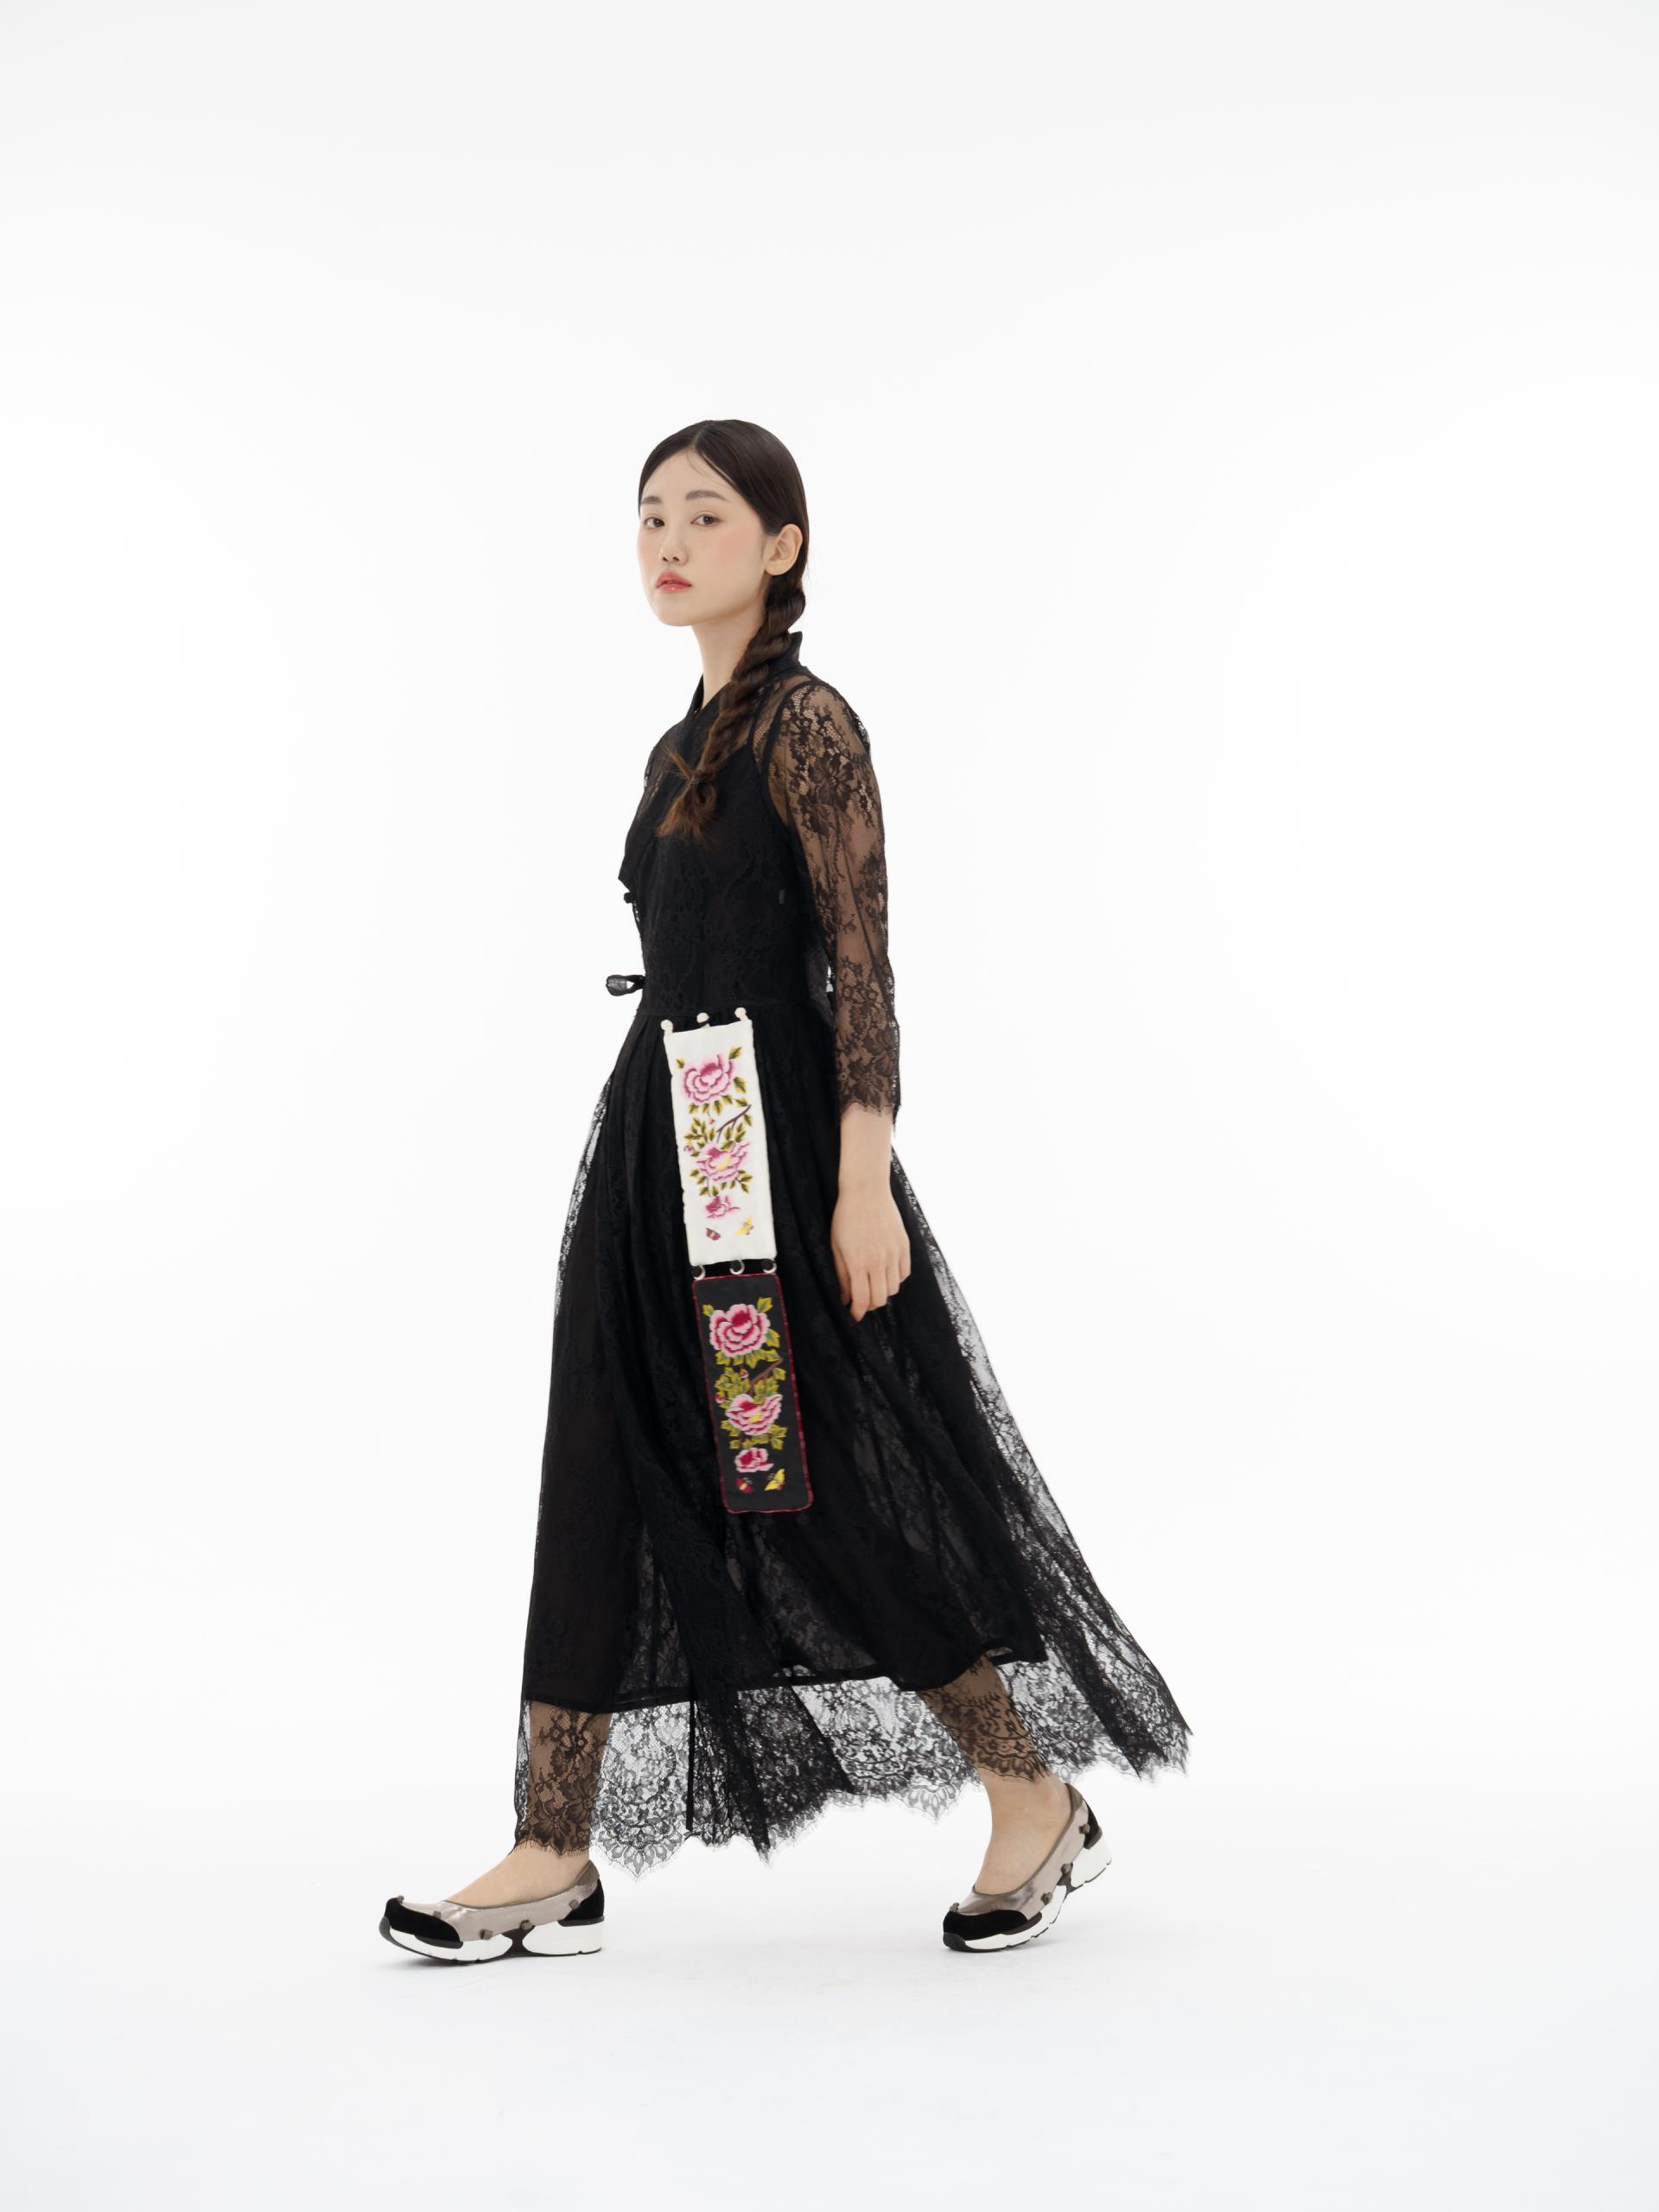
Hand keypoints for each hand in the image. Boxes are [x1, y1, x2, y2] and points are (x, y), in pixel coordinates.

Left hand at [831, 1179, 910, 1320]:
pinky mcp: (904, 1246)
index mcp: (858, 1262)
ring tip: (873, 1284)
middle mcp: (878, 1261)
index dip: (858, 1312)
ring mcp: (893, 1253)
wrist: (866, 1191)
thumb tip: (845, 1298)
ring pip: (893, 1289)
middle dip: (870, 1305)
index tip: (854, 1315)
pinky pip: (904, 1273)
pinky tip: (885, 1272)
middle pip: (880, 1299)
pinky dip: (895, 1279)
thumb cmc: (846, 1217)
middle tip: (862, 1300)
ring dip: (882, 1292)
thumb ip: (842, 1274)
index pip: (862, 1299)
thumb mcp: (836, 1246)